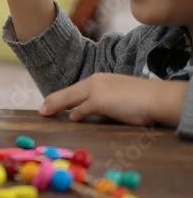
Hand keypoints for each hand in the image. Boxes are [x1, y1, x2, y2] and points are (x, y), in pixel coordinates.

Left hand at [39, 74, 186, 126]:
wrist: (156, 97)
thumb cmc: (141, 99)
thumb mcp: (118, 94)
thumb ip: (104, 99)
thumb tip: (91, 110)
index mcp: (99, 79)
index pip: (75, 88)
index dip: (62, 96)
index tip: (51, 101)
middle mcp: (95, 81)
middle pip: (68, 92)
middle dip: (53, 101)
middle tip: (41, 109)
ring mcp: (96, 90)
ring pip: (69, 98)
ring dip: (56, 106)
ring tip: (45, 112)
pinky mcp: (99, 101)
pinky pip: (81, 109)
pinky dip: (75, 114)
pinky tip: (70, 118)